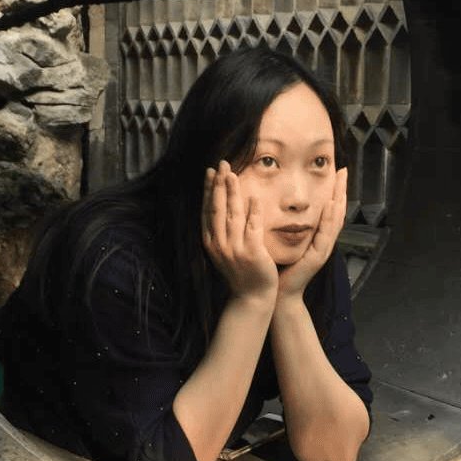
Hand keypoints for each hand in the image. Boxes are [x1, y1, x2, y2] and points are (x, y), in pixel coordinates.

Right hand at [202, 161, 278, 305]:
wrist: (252, 297)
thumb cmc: (241, 271)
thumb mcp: (225, 250)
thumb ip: (222, 231)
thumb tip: (221, 205)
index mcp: (211, 242)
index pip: (207, 211)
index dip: (208, 190)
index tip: (210, 171)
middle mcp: (219, 244)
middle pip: (217, 209)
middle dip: (218, 184)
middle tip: (221, 163)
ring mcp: (234, 249)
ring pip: (232, 215)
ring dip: (232, 192)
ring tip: (232, 173)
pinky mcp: (252, 253)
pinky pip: (252, 227)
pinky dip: (252, 211)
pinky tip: (253, 196)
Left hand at [276, 167, 346, 301]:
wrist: (280, 294)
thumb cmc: (281, 268)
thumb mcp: (288, 241)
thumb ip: (291, 226)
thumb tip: (283, 205)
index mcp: (317, 236)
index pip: (329, 209)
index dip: (334, 191)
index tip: (335, 172)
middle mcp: (324, 241)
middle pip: (337, 210)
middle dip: (341, 190)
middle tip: (343, 170)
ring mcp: (323, 249)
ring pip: (335, 220)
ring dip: (339, 199)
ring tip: (341, 182)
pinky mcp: (318, 257)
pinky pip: (325, 234)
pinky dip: (329, 219)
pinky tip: (330, 204)